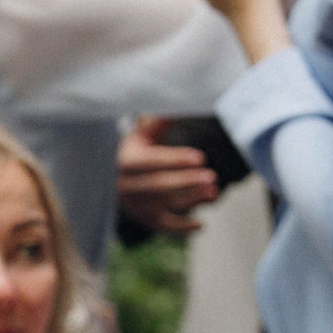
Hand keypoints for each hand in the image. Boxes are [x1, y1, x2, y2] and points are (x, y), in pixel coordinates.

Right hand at [116, 118, 217, 235]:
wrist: (117, 177)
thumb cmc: (138, 149)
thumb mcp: (143, 133)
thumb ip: (157, 122)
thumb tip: (174, 105)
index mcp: (125, 161)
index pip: (151, 161)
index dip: (176, 160)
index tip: (200, 158)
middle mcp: (126, 186)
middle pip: (158, 186)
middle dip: (187, 182)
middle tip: (212, 177)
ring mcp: (134, 205)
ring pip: (163, 205)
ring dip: (191, 200)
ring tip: (214, 193)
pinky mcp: (143, 219)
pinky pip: (162, 226)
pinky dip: (181, 228)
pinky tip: (201, 225)